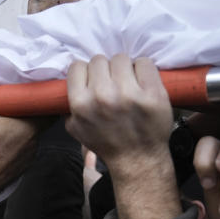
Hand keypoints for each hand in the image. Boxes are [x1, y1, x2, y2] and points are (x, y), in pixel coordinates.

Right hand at [65, 55, 178, 218]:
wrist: (137, 159)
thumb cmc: (107, 143)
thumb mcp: (76, 129)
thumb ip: (69, 106)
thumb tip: (67, 84)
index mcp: (81, 103)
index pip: (77, 66)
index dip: (86, 73)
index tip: (94, 81)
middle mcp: (103, 95)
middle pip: (99, 60)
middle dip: (106, 71)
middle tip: (113, 84)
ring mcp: (129, 93)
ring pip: (121, 59)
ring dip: (125, 69)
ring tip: (129, 83)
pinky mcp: (152, 92)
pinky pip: (144, 62)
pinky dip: (143, 70)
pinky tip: (143, 83)